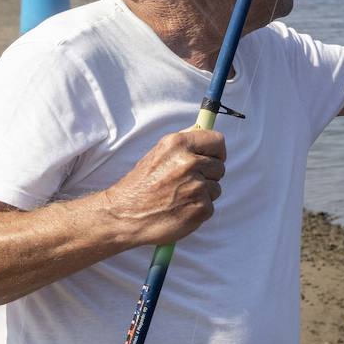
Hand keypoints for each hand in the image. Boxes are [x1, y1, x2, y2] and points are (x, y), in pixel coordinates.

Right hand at [100, 128, 226, 246]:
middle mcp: (189, 163)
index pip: (217, 141)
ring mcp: (196, 187)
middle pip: (219, 166)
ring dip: (202, 194)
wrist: (123, 215)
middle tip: (185, 183)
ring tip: (178, 198)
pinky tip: (179, 210)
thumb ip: (182, 143)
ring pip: (216, 188)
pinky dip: (198, 211)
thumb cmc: (139, 186)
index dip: (216, 151)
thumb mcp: (157, 154)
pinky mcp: (200, 209)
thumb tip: (202, 128)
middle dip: (208, 176)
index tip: (210, 158)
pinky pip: (210, 206)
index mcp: (178, 144)